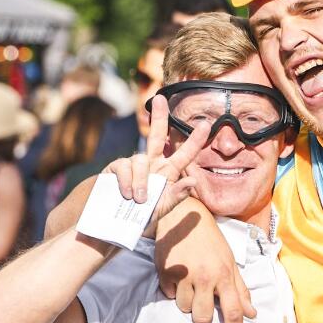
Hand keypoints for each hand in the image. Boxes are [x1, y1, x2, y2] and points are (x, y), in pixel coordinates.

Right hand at [103, 95, 208, 236]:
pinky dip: (127, 182)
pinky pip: (124, 167)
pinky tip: (127, 195)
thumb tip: (194, 181)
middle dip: (159, 116)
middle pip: (156, 135)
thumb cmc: (145, 216)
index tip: (206, 125)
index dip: (194, 140)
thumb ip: (178, 195)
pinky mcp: (116, 168)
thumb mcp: (164, 208)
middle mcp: (152, 163)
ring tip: (140, 200)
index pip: (184, 154)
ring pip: (141, 160)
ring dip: (142, 182)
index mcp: (168, 172)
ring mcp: (134, 164)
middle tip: (159, 98)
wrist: (118, 225)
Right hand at [156, 198, 254, 322]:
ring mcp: (184, 276)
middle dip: (202, 316)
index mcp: (225, 275)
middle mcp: (205, 277)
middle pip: (203, 317)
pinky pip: (168, 295)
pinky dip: (173, 290)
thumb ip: (240, 289)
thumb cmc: (211, 241)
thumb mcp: (230, 262)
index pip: (233, 312)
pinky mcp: (165, 273)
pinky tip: (178, 274)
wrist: (184, 216)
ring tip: (189, 283)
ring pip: (184, 308)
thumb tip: (251, 313)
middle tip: (203, 300)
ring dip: (187, 301)